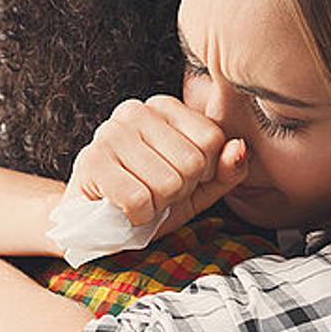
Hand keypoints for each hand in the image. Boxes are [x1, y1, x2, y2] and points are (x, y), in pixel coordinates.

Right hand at [65, 95, 247, 233]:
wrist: (91, 225)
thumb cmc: (147, 199)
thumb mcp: (197, 188)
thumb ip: (226, 170)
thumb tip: (239, 148)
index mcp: (163, 107)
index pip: (212, 139)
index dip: (202, 173)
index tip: (178, 178)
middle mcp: (135, 110)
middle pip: (192, 162)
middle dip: (178, 191)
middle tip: (155, 192)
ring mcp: (109, 133)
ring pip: (167, 183)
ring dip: (157, 206)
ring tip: (139, 199)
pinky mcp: (91, 162)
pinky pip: (139, 200)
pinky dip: (137, 217)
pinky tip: (123, 209)